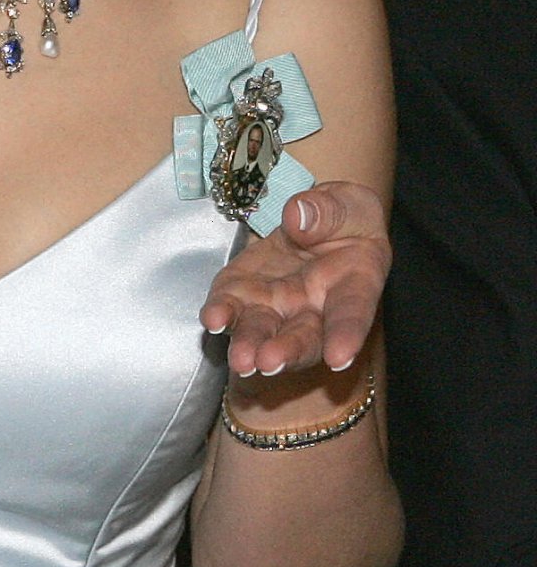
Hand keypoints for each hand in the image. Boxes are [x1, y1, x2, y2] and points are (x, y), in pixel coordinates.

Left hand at [200, 182, 390, 376]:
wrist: (315, 218)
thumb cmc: (345, 217)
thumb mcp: (348, 204)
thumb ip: (328, 211)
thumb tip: (298, 218)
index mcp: (354, 285)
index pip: (352, 314)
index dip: (346, 337)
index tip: (339, 358)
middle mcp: (315, 307)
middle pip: (303, 338)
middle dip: (285, 353)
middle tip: (268, 362)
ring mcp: (276, 303)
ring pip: (263, 331)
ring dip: (249, 344)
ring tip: (241, 359)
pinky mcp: (243, 290)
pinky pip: (230, 305)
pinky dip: (220, 314)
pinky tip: (213, 318)